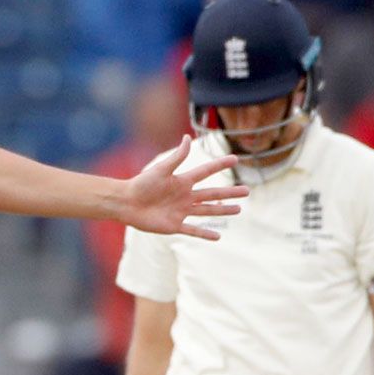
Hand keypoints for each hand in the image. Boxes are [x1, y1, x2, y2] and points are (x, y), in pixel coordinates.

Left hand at [122, 136, 247, 240]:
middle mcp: (185, 196)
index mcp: (182, 181)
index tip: (235, 158)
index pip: (206, 172)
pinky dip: (205, 234)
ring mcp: (181, 211)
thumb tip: (188, 138)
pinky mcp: (174, 225)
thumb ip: (177, 157)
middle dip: (230, 193)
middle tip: (247, 191)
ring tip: (239, 210)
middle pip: (212, 194)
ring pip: (207, 211)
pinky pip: (193, 230)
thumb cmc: (141, 184)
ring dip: (223, 211)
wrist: (126, 203)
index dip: (220, 165)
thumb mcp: (161, 169)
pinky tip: (218, 236)